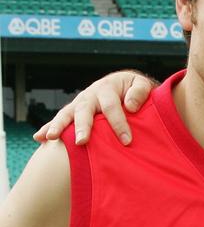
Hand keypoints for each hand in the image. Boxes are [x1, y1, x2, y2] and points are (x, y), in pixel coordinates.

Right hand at [33, 70, 155, 145]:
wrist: (124, 87)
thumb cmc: (135, 90)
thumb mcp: (141, 85)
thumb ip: (140, 92)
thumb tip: (130, 106)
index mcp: (107, 88)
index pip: (111, 106)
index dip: (118, 123)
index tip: (126, 140)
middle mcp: (90, 95)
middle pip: (84, 110)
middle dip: (82, 126)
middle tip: (81, 141)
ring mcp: (80, 104)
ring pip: (67, 114)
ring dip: (59, 126)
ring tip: (52, 138)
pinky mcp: (74, 112)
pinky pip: (60, 120)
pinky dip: (48, 128)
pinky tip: (39, 138)